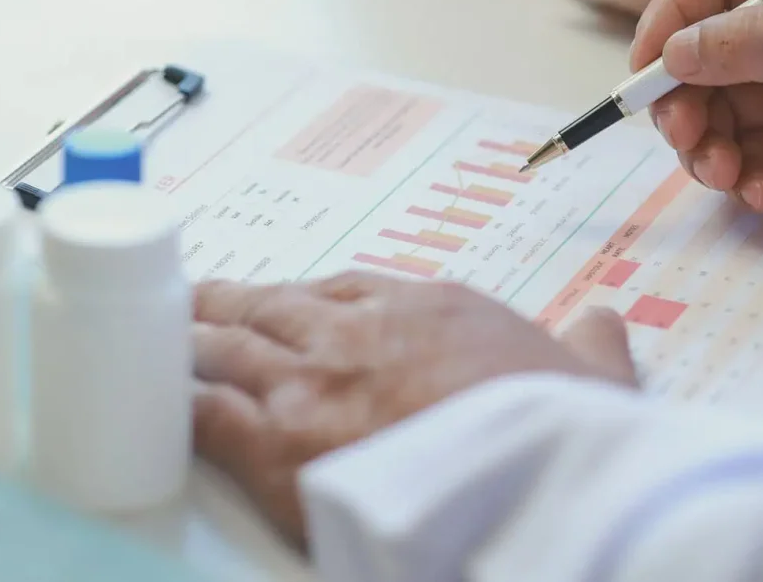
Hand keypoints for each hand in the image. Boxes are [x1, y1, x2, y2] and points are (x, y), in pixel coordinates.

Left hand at [191, 273, 635, 544]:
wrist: (535, 475)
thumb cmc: (562, 430)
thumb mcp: (592, 378)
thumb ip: (592, 347)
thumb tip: (606, 323)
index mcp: (426, 308)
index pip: (345, 286)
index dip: (306, 296)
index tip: (287, 302)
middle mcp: (357, 331)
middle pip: (273, 305)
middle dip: (232, 303)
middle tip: (197, 297)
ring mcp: (313, 380)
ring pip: (230, 345)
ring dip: (193, 338)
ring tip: (161, 329)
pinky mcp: (278, 441)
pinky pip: (210, 413)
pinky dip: (180, 402)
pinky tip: (156, 398)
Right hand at [631, 0, 762, 221]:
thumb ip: (758, 42)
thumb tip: (672, 51)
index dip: (671, 16)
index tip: (643, 68)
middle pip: (701, 53)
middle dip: (683, 98)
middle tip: (682, 136)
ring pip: (712, 112)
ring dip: (707, 148)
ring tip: (726, 174)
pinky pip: (742, 158)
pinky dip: (743, 178)